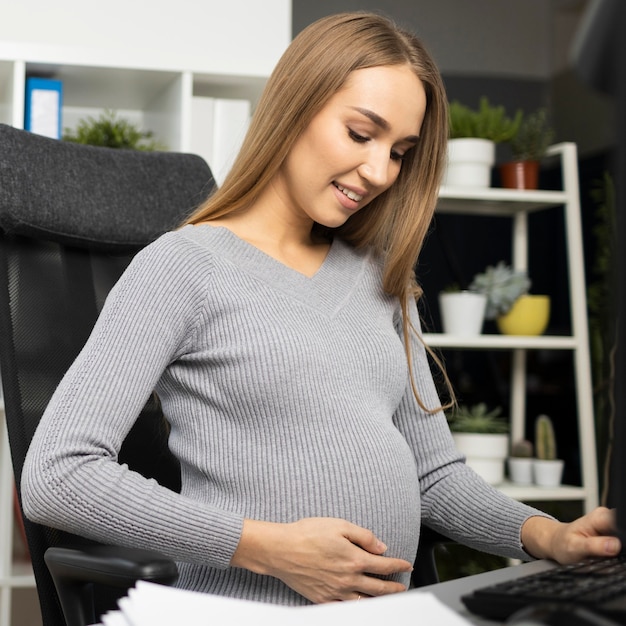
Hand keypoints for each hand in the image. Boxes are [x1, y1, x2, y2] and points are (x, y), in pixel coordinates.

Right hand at [230, 517, 412, 602]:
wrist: (281, 549)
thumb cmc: (307, 533)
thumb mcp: (339, 525)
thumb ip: (364, 536)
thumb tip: (381, 547)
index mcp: (355, 559)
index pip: (384, 565)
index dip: (398, 565)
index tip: (406, 565)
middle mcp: (348, 579)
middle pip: (379, 588)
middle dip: (394, 588)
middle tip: (403, 586)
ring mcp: (336, 592)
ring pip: (365, 602)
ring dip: (380, 600)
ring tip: (387, 598)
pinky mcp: (323, 599)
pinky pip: (345, 609)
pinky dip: (358, 609)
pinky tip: (361, 605)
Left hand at [521, 507, 620, 563]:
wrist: (557, 543)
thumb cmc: (563, 543)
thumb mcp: (574, 547)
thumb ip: (593, 546)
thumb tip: (614, 545)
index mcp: (599, 517)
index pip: (620, 523)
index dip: (622, 537)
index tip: (617, 548)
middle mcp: (606, 518)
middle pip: (623, 530)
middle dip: (621, 545)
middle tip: (607, 554)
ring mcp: (610, 526)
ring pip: (623, 537)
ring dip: (619, 549)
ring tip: (603, 554)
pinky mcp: (612, 534)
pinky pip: (621, 541)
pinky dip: (617, 550)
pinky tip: (607, 554)